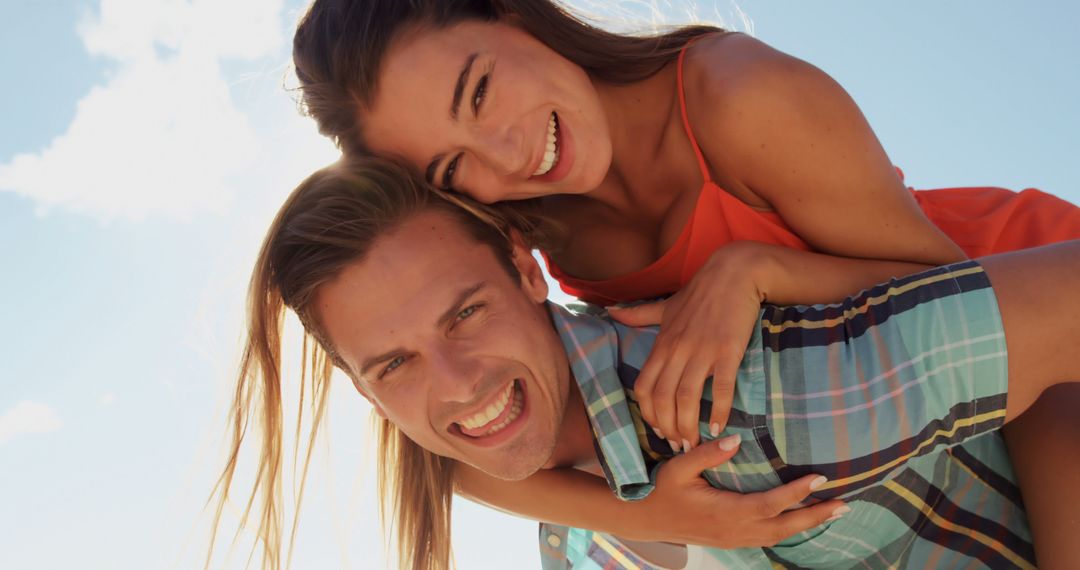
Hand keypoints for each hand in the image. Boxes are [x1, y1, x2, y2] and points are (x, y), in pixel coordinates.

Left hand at [608, 242, 764, 450]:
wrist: (734, 273)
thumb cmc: (700, 292)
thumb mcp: (665, 305)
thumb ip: (638, 314)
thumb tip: (610, 311)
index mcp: (662, 344)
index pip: (645, 387)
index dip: (649, 414)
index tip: (660, 430)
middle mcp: (677, 350)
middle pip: (663, 399)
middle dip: (668, 427)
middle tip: (678, 446)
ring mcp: (702, 351)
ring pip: (687, 398)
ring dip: (689, 427)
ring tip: (694, 444)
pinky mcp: (728, 351)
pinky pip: (721, 388)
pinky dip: (719, 411)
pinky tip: (719, 428)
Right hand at [627, 435, 846, 547]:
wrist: (647, 520)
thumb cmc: (662, 491)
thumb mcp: (679, 467)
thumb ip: (707, 453)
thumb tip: (736, 438)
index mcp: (726, 512)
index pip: (770, 504)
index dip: (797, 492)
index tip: (819, 477)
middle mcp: (736, 530)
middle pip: (785, 527)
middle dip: (816, 515)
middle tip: (844, 504)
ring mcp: (736, 539)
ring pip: (780, 536)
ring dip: (808, 523)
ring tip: (833, 510)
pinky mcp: (734, 540)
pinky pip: (770, 537)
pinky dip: (791, 528)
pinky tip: (803, 518)